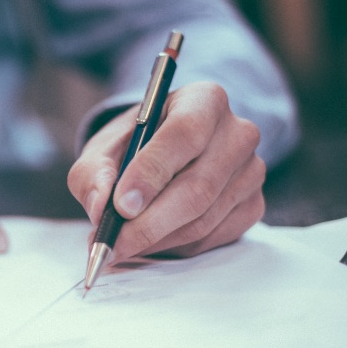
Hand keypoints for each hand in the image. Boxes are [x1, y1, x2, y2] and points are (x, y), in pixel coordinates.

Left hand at [68, 81, 265, 261]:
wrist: (164, 154)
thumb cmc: (134, 146)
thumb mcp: (103, 149)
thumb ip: (93, 173)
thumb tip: (101, 206)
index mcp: (204, 100)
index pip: (184, 134)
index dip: (152, 173)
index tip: (121, 205)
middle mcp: (238, 133)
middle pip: (198, 187)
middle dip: (148, 223)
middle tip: (111, 242)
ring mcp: (251, 172)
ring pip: (203, 220)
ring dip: (156, 240)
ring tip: (121, 244)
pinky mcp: (253, 205)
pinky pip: (212, 238)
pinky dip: (174, 247)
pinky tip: (150, 241)